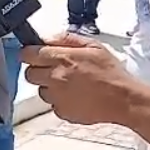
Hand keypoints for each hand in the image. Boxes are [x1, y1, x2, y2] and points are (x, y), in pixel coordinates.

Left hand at [21, 32, 140, 124]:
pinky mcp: (62, 112)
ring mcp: (56, 97)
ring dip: (50, 87)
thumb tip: (47, 38)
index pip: (27, 54)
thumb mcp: (93, 46)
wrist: (122, 99)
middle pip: (29, 74)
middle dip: (38, 70)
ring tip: (70, 84)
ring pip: (41, 91)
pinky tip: (76, 96)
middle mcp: (55, 78)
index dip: (30, 53)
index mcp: (61, 58)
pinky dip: (60, 101)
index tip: (36, 54)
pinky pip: (53, 105)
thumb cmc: (110, 72)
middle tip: (54, 69)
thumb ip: (67, 39)